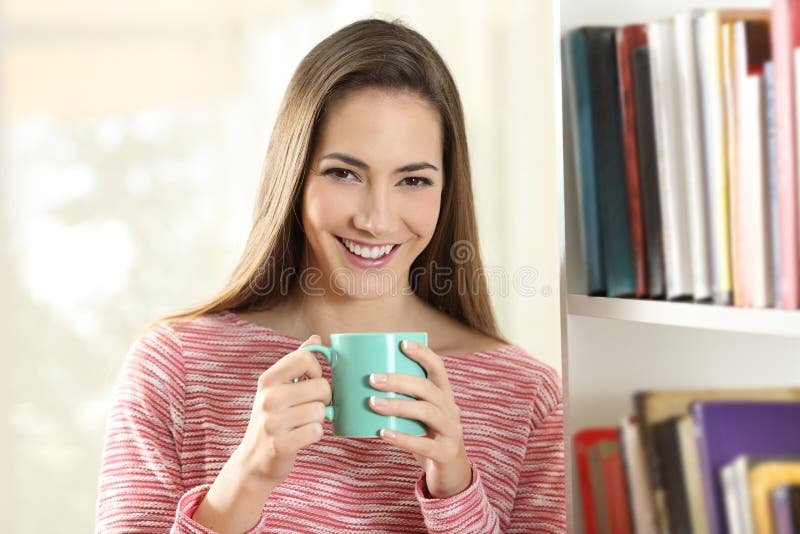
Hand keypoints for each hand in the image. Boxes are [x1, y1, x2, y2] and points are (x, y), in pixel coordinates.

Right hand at [236, 334, 331, 484]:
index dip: (317, 369)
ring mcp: (272, 422)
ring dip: (318, 419)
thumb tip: (316, 339)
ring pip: (321, 410)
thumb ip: (297, 363)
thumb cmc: (272, 418)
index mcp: (267, 380)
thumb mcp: (277, 388)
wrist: (253, 460)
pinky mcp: (281, 444)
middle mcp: (267, 398)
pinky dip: (314, 435)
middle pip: (321, 386)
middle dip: (324, 398)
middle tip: (311, 406)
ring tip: (303, 422)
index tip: (312, 380)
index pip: (304, 358)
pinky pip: (317, 431)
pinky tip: (301, 436)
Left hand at [368, 340, 472, 498]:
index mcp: (445, 396)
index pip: (438, 368)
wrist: (450, 474)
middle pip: (428, 388)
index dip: (423, 354)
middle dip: (399, 380)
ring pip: (427, 412)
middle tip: (372, 379)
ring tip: (372, 403)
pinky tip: (382, 433)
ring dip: (398, 405)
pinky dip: (402, 437)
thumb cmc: (426, 437)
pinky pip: (424, 444)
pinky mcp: (446, 453)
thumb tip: (362, 384)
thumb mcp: (419, 416)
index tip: (401, 344)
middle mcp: (452, 410)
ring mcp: (451, 431)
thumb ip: (402, 400)